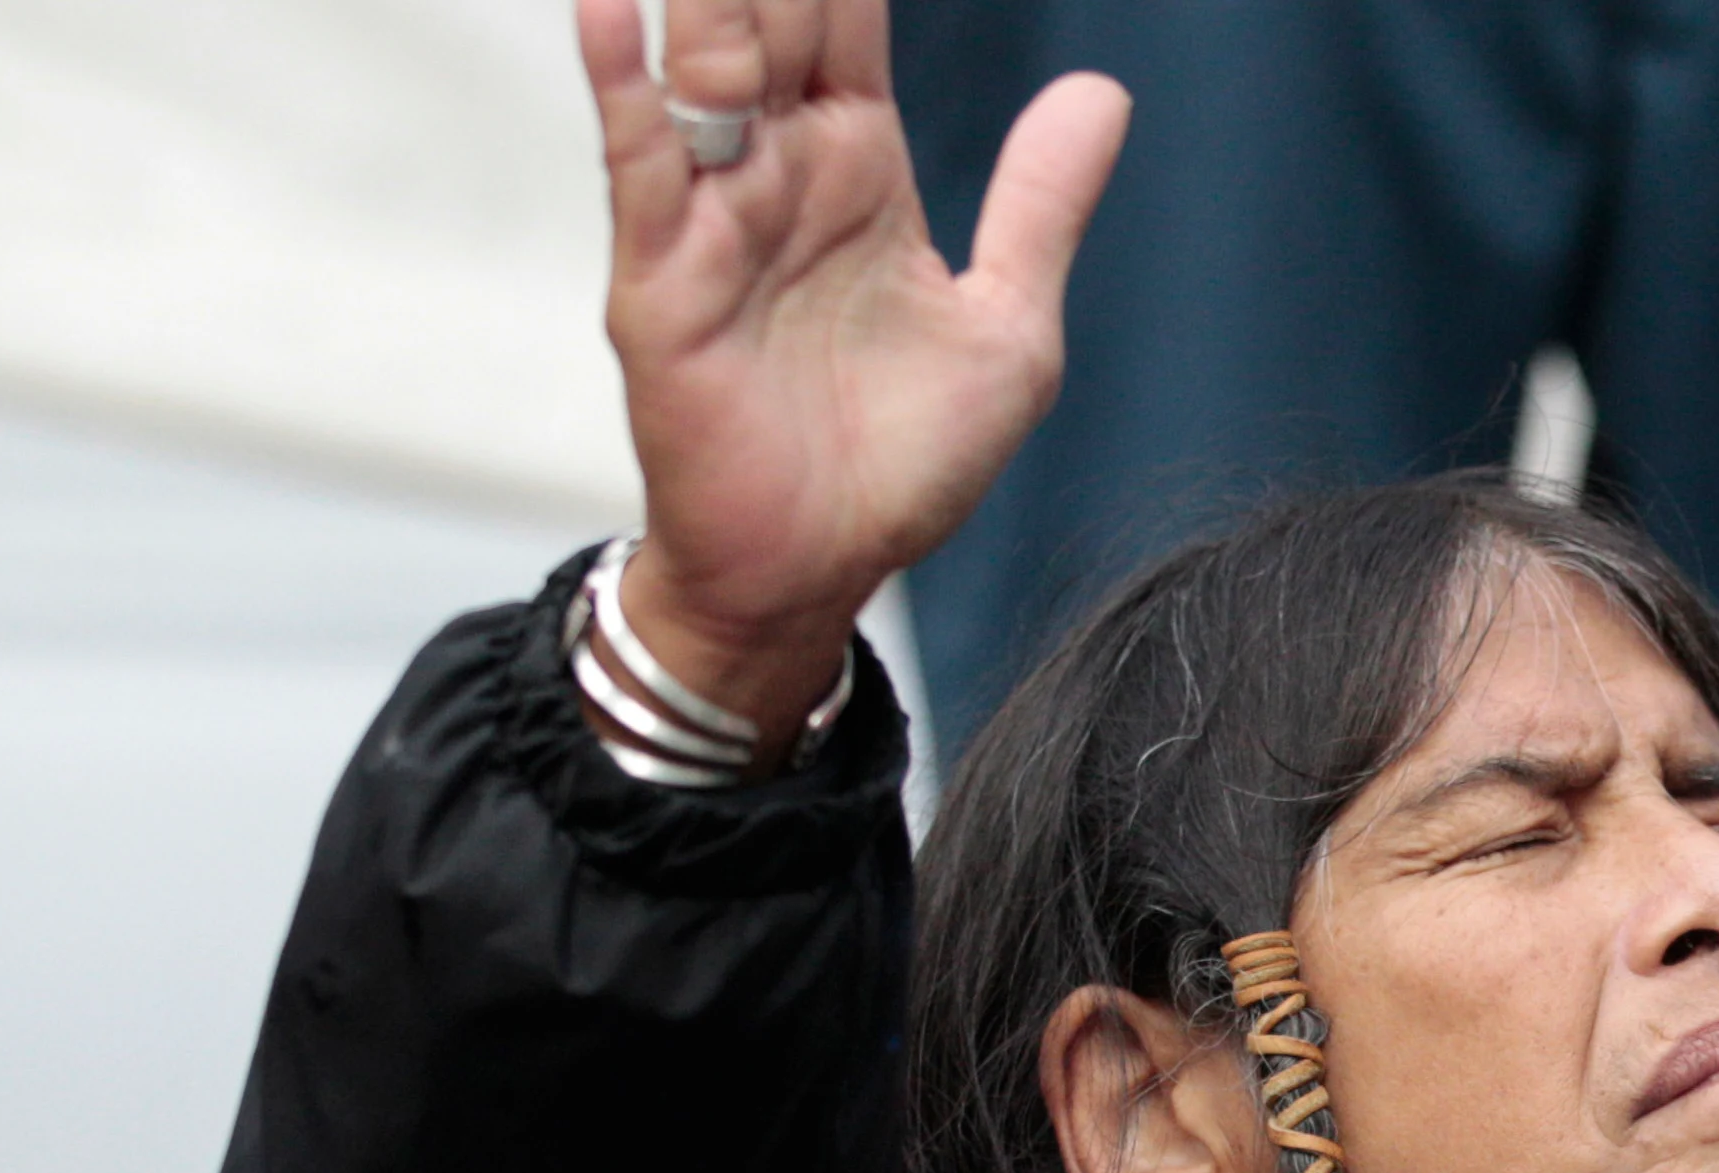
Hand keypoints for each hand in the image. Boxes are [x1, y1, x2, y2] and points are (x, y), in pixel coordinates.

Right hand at [572, 0, 1127, 745]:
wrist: (826, 570)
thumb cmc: (904, 462)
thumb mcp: (1008, 326)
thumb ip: (1041, 204)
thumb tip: (1103, 90)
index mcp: (860, 167)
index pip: (849, 22)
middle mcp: (781, 171)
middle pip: (769, 20)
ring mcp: (713, 217)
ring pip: (702, 69)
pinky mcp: (661, 279)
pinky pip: (639, 166)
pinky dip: (622, 84)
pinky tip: (615, 11)